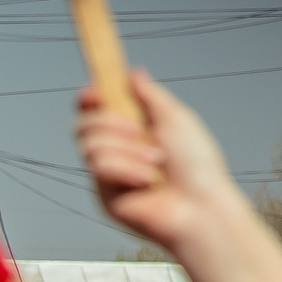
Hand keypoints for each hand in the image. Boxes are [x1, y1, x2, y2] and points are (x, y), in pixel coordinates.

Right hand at [75, 72, 245, 256]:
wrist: (198, 207)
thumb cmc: (196, 166)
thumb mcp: (176, 119)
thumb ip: (151, 95)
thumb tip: (133, 74)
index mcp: (134, 129)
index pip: (97, 110)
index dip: (90, 98)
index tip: (94, 93)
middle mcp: (118, 150)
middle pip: (83, 125)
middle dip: (108, 123)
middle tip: (137, 131)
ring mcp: (109, 174)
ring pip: (90, 146)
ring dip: (126, 149)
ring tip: (155, 162)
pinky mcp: (104, 195)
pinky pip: (100, 168)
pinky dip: (127, 169)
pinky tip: (146, 182)